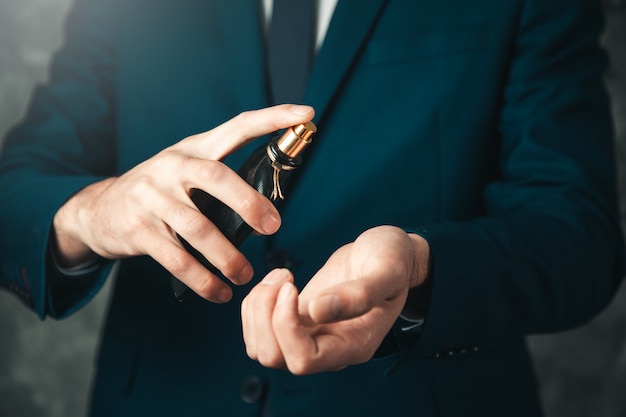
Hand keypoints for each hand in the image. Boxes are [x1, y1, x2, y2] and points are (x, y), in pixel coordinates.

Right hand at [52, 104, 314, 302]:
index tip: (305, 114)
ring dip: (227, 257)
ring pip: (197, 227)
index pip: (237, 127)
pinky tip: (219, 293)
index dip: (271, 119)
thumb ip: (221, 183)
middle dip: (249, 203)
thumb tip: (268, 211)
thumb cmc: (161, 193)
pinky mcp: (138, 229)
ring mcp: (152, 197)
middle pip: (216, 178)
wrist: (99, 210)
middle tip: (274, 228)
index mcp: (194, 149)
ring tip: (245, 275)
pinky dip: (202, 280)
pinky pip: (176, 259)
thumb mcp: (187, 174)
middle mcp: (173, 166)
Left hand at [241, 225, 429, 374]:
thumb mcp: (387, 270)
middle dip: (265, 316)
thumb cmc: (393, 261)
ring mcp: (310, 336)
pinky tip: (277, 280)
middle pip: (274, 357)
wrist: (388, 255)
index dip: (286, 326)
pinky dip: (256, 305)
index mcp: (353, 345)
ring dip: (257, 309)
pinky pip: (260, 330)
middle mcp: (328, 349)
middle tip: (284, 277)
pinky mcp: (297, 321)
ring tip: (281, 275)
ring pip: (261, 347)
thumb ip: (360, 293)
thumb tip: (317, 310)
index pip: (303, 360)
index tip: (292, 287)